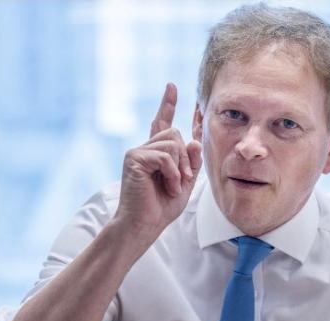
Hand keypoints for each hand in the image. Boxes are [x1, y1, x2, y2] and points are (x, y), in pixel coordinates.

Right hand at [114, 83, 202, 234]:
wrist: (144, 224)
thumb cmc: (162, 207)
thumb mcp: (185, 182)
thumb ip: (192, 161)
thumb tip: (195, 140)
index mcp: (156, 153)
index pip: (163, 122)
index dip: (168, 104)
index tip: (172, 86)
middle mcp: (145, 148)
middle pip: (176, 134)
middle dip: (186, 158)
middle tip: (182, 181)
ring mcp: (138, 151)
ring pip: (173, 143)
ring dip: (180, 168)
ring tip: (173, 186)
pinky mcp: (134, 158)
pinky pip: (165, 155)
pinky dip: (172, 173)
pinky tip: (167, 186)